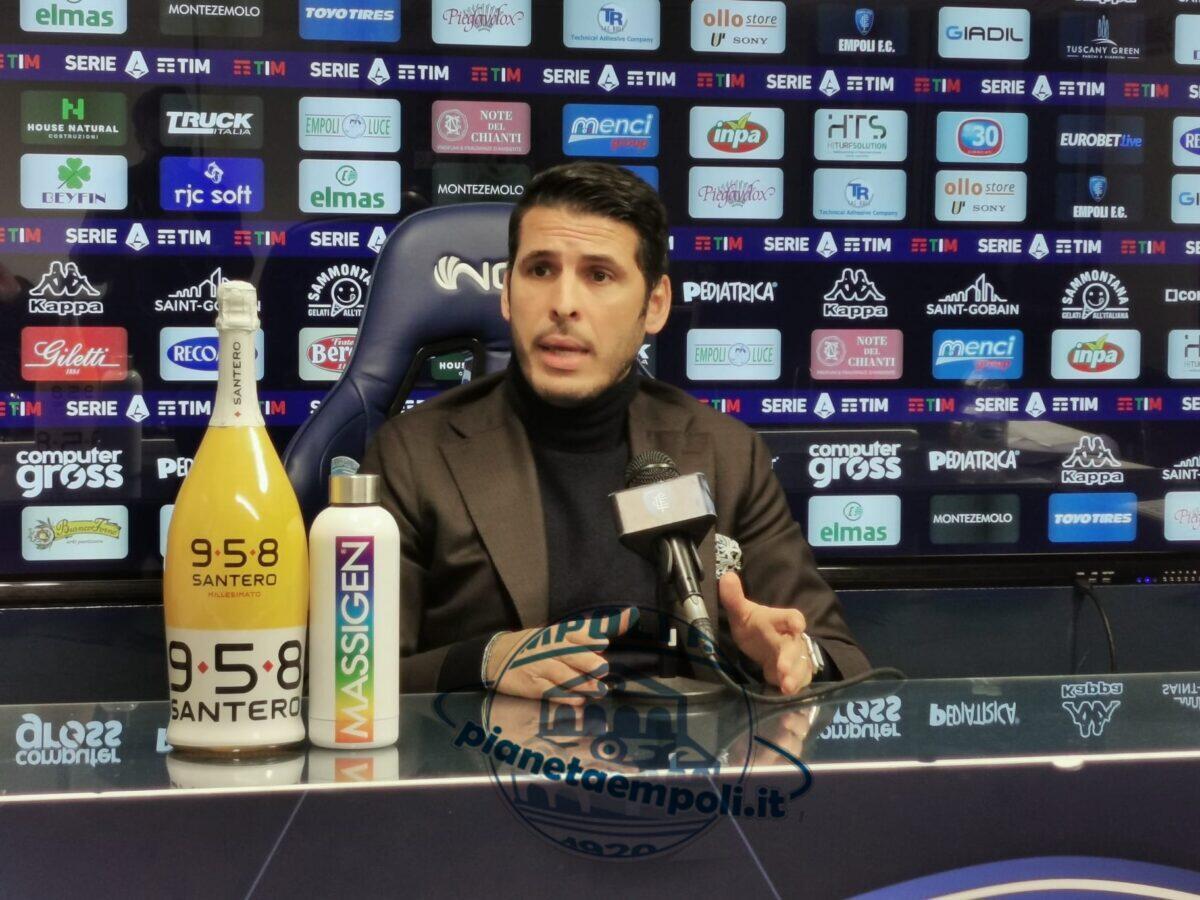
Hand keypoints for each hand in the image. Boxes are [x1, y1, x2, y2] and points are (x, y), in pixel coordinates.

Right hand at [486, 608, 638, 705]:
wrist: (496, 657)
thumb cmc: (534, 646)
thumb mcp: (555, 634)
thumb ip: (586, 634)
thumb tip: (613, 632)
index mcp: (556, 634)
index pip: (575, 632)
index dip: (588, 636)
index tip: (602, 641)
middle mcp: (548, 648)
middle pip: (570, 654)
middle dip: (587, 662)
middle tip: (602, 669)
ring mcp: (539, 667)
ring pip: (564, 676)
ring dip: (583, 684)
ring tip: (598, 690)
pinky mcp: (533, 686)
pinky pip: (553, 693)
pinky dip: (567, 697)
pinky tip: (579, 700)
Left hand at [718, 572, 813, 695]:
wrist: (766, 645)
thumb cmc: (756, 628)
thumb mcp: (742, 613)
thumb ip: (734, 599)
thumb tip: (726, 577)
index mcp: (780, 621)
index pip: (790, 617)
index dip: (794, 621)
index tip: (797, 625)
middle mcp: (791, 639)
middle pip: (795, 647)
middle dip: (791, 658)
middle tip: (783, 668)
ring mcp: (795, 657)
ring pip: (801, 666)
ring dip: (795, 676)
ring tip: (787, 687)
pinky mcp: (795, 673)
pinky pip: (800, 680)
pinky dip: (796, 687)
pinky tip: (787, 693)